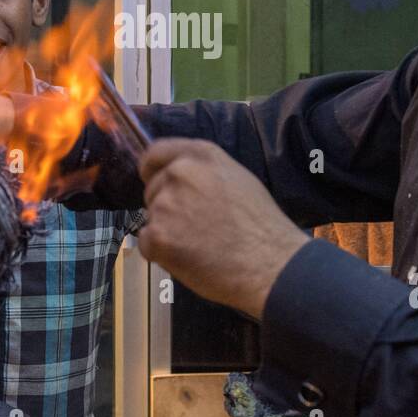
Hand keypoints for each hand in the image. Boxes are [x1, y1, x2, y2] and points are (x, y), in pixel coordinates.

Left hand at [137, 139, 308, 319]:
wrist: (271, 263)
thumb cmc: (261, 225)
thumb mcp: (237, 178)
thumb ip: (203, 172)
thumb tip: (179, 177)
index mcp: (200, 155)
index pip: (155, 153)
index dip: (151, 171)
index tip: (153, 182)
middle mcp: (179, 172)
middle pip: (152, 190)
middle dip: (166, 208)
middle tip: (195, 227)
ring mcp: (166, 204)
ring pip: (151, 219)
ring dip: (166, 232)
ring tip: (200, 244)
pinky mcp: (158, 235)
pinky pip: (147, 244)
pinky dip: (162, 254)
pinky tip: (190, 258)